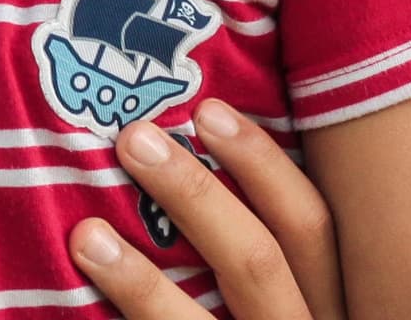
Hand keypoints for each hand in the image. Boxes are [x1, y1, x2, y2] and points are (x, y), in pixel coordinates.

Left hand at [69, 101, 345, 319]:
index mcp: (332, 309)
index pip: (312, 227)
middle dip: (197, 196)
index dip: (263, 165)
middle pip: (261, 264)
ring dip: (142, 283)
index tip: (207, 111)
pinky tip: (77, 309)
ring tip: (86, 234)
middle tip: (134, 139)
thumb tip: (201, 147)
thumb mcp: (296, 303)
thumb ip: (274, 257)